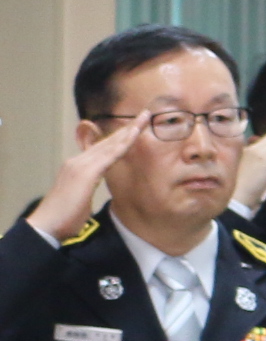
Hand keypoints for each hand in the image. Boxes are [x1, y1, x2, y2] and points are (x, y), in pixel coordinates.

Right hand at [29, 116, 141, 243]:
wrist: (46, 226)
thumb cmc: (63, 217)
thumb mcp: (78, 196)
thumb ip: (86, 186)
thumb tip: (92, 185)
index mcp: (76, 167)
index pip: (101, 148)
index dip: (118, 138)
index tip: (134, 128)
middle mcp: (77, 161)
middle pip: (107, 141)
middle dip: (127, 128)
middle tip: (145, 115)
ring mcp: (80, 165)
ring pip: (110, 144)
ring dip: (129, 130)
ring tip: (145, 118)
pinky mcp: (85, 173)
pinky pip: (109, 156)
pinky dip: (123, 144)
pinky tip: (135, 134)